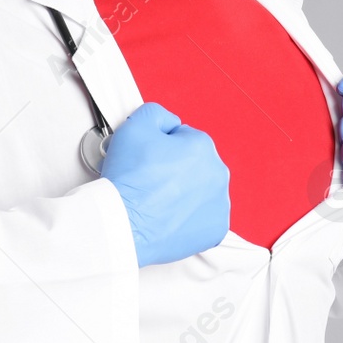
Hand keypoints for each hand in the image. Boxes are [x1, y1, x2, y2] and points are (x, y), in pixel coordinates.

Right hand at [100, 102, 230, 266]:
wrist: (123, 224)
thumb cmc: (128, 182)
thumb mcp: (134, 126)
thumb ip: (156, 113)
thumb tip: (168, 122)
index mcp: (203, 147)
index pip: (184, 138)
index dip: (161, 147)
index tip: (148, 159)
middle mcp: (217, 174)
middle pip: (194, 164)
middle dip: (174, 169)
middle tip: (150, 180)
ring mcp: (219, 204)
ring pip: (200, 191)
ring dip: (184, 192)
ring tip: (157, 200)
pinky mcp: (215, 229)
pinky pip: (204, 217)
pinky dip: (189, 217)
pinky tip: (169, 216)